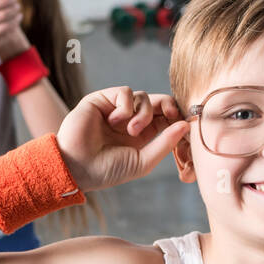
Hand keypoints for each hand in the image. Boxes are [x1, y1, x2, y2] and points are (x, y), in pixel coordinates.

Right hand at [55, 86, 189, 192]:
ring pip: (143, 97)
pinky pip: (125, 92)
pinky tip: (115, 121)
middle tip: (173, 115)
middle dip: (169, 106)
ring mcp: (115, 109)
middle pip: (158, 102)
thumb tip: (186, 125)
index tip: (185, 122)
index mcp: (141, 135)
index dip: (177, 117)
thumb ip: (165, 143)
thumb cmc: (108, 170)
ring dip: (143, 113)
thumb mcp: (143, 161)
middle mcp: (129, 120)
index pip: (165, 118)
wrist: (77, 168)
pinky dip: (126, 106)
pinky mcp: (102, 100)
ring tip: (131, 131)